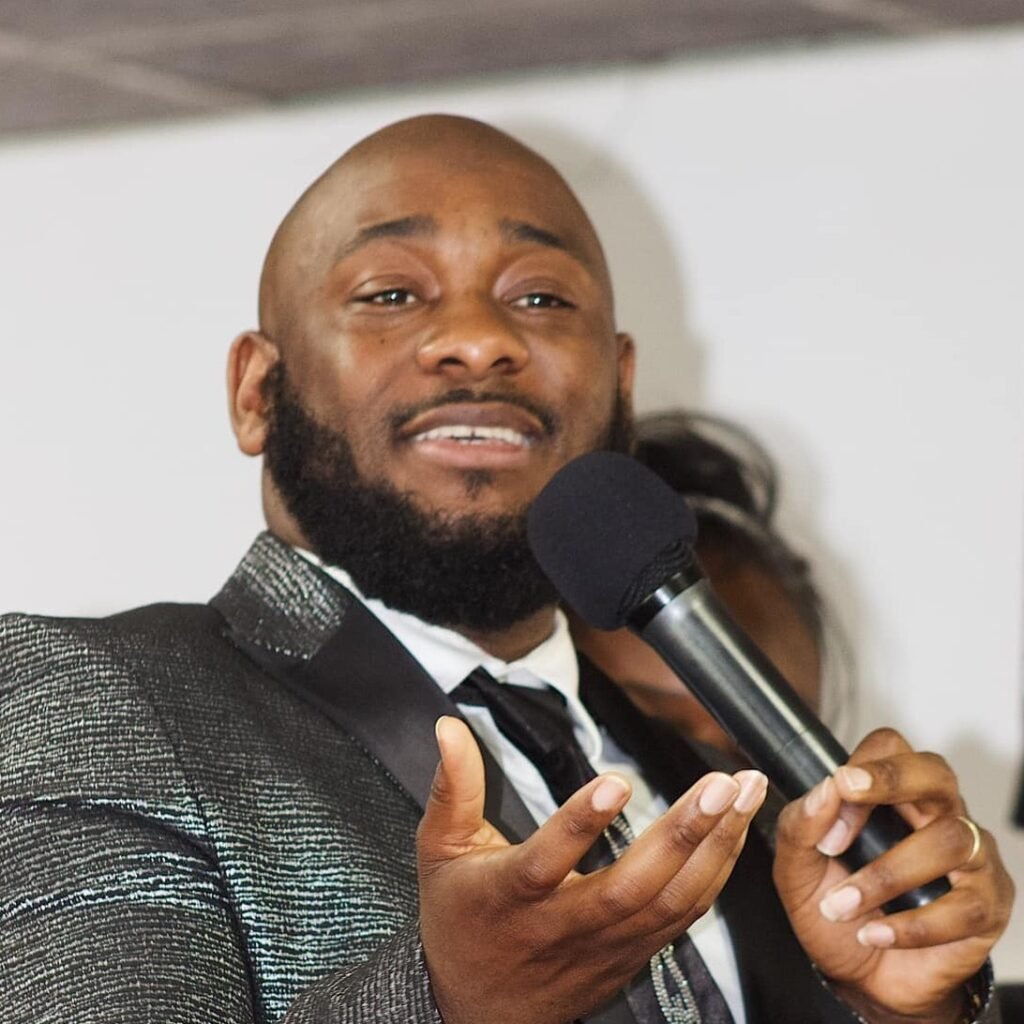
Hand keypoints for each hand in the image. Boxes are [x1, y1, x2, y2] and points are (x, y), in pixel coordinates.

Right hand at [417, 716, 767, 1023]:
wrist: (476, 1012)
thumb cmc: (458, 920)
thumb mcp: (440, 850)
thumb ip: (452, 787)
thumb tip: (448, 729)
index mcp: (509, 896)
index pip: (546, 861)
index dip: (582, 823)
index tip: (616, 780)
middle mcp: (562, 926)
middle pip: (629, 888)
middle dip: (682, 834)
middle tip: (719, 784)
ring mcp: (604, 947)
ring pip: (668, 904)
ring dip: (714, 849)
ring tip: (744, 794)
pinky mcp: (631, 957)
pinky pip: (682, 918)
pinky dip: (715, 875)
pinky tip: (736, 832)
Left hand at [773, 728, 1013, 1022]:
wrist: (860, 978)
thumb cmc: (835, 911)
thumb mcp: (797, 868)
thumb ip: (801, 826)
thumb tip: (825, 789)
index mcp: (892, 797)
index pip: (890, 748)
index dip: (863, 766)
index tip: (834, 793)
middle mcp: (937, 816)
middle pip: (936, 773)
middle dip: (894, 778)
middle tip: (850, 791)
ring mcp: (970, 858)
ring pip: (947, 841)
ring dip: (887, 874)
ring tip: (844, 905)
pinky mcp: (987, 905)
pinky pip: (964, 906)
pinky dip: (913, 925)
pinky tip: (875, 935)